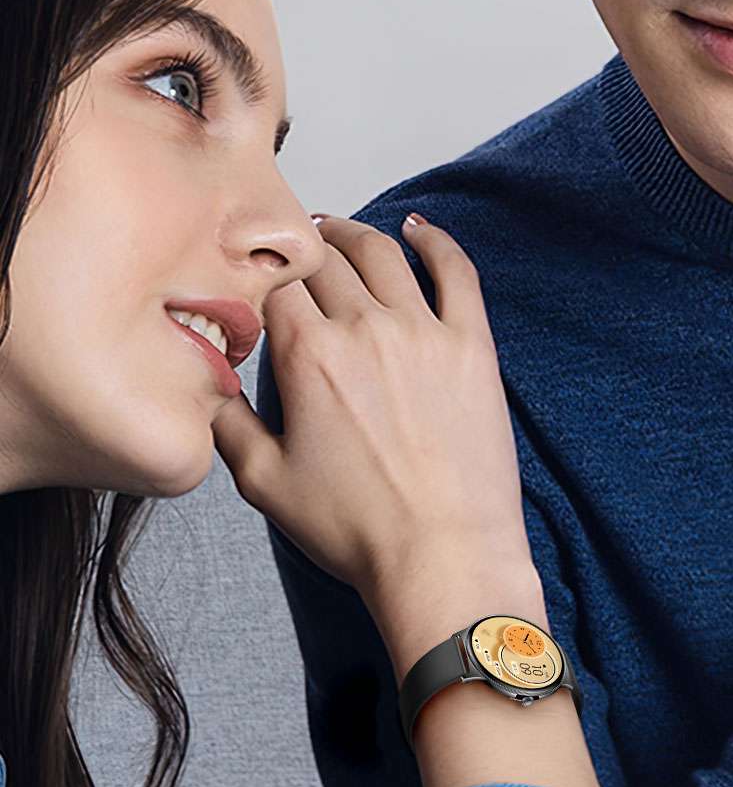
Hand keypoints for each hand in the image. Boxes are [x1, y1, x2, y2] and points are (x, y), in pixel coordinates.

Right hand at [210, 213, 535, 599]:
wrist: (443, 556)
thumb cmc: (356, 529)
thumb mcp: (265, 483)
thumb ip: (227, 422)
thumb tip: (207, 382)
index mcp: (309, 356)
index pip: (274, 287)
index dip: (259, 277)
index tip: (256, 279)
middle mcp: (366, 329)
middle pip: (325, 261)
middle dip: (302, 248)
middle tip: (294, 249)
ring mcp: (424, 331)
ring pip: (383, 255)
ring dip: (355, 234)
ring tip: (339, 232)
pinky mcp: (471, 344)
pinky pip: (456, 272)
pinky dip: (437, 242)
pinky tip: (420, 230)